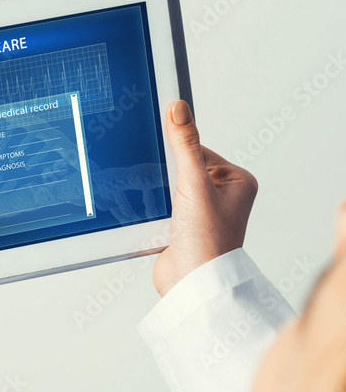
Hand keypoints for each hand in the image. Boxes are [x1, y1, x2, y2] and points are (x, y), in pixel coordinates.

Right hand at [152, 100, 258, 295]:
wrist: (191, 284)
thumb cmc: (207, 242)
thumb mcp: (194, 184)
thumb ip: (184, 144)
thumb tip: (178, 108)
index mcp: (237, 181)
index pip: (199, 149)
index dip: (178, 154)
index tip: (168, 163)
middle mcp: (223, 195)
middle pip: (182, 166)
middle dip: (167, 175)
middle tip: (168, 192)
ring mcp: (203, 211)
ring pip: (169, 185)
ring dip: (158, 193)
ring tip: (164, 209)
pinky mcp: (183, 225)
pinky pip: (161, 203)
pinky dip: (153, 207)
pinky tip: (155, 217)